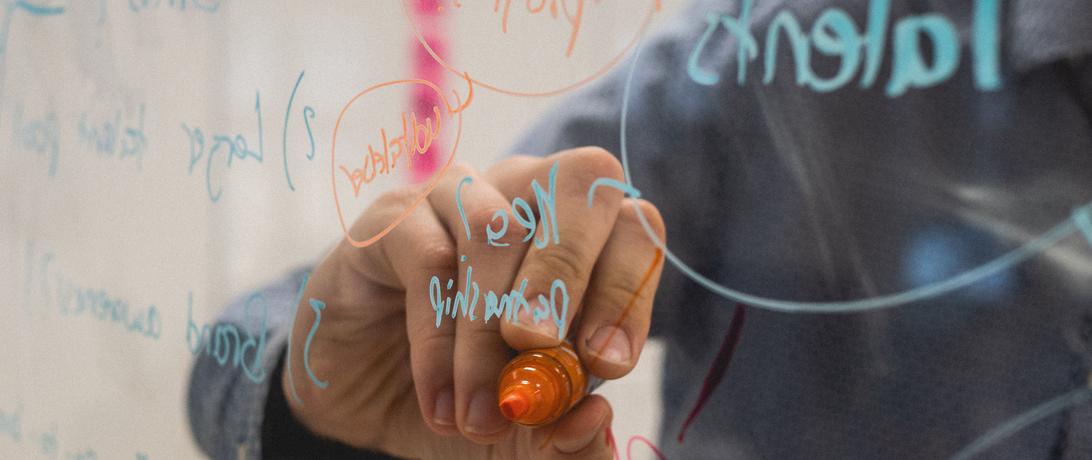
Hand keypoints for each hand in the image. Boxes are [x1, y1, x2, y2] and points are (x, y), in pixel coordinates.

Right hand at [283, 147, 666, 458]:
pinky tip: (439, 401)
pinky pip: (428, 260)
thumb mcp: (526, 432)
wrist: (366, 398)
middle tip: (540, 352)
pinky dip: (439, 341)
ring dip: (490, 332)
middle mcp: (529, 196)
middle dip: (568, 275)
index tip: (605, 366)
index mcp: (583, 236)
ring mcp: (461, 196)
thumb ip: (567, 434)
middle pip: (581, 181)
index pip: (635, 227)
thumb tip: (595, 417)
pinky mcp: (395, 218)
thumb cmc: (466, 395)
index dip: (629, 289)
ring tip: (481, 414)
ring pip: (497, 229)